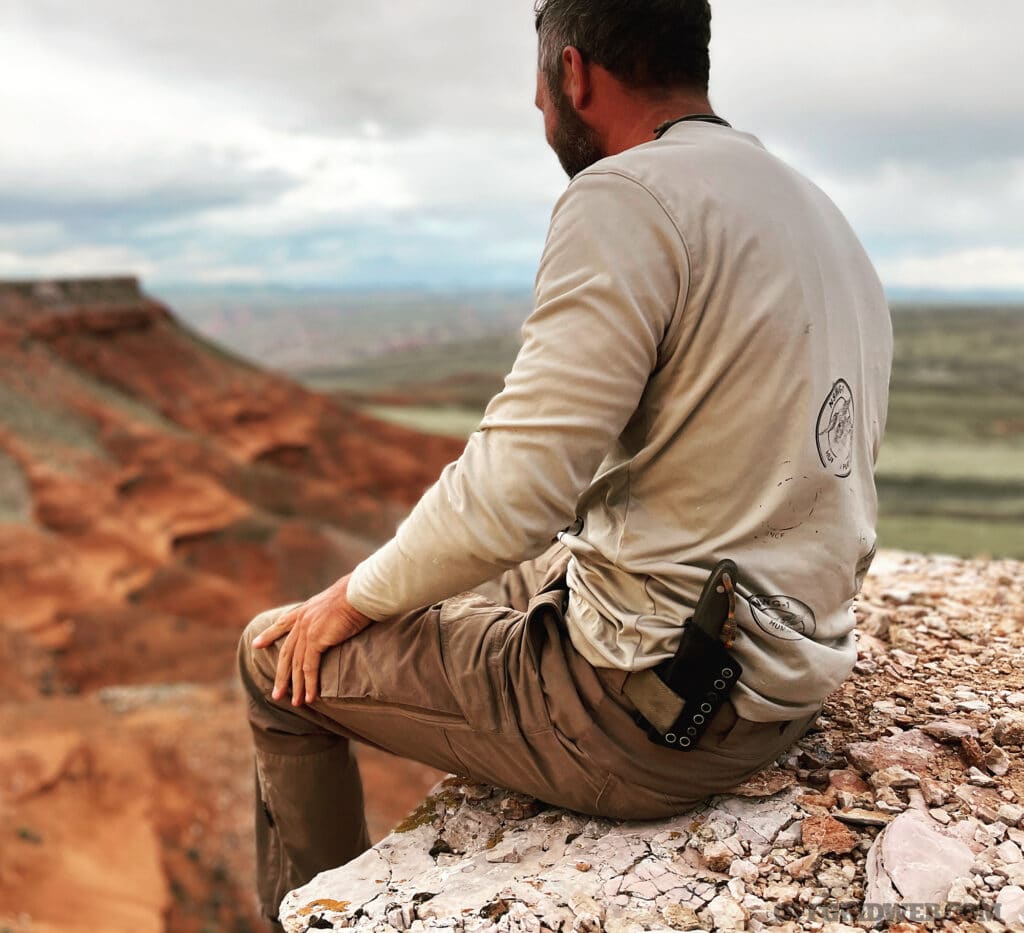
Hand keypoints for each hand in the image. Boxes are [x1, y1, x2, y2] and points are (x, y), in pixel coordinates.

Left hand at [252, 573, 374, 706]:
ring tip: (296, 703)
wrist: (360, 592)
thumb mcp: (338, 600)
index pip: (283, 623)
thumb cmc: (357, 594)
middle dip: (281, 675)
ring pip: (296, 664)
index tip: (256, 645)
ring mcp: (307, 631)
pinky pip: (309, 667)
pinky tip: (310, 697)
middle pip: (286, 652)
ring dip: (296, 686)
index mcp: (306, 610)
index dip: (269, 634)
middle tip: (276, 693)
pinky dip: (309, 684)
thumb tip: (340, 614)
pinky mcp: (315, 640)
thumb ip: (331, 611)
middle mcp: (302, 620)